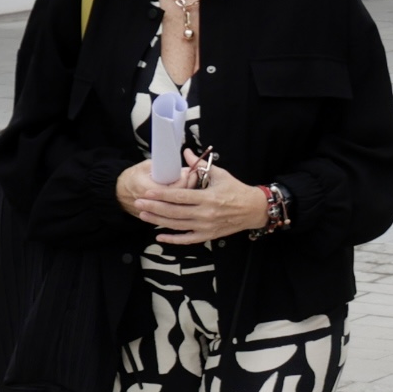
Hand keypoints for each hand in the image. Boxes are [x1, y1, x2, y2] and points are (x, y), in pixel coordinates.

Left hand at [139, 156, 272, 242]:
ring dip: (158, 220)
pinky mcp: (208, 235)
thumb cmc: (236, 190)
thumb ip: (200, 166)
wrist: (254, 209)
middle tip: (138, 202)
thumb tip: (186, 152)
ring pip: (177, 225)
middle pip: (174, 211)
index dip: (162, 194)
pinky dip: (172, 239)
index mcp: (208, 197)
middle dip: (154, 206)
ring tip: (143, 214)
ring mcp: (206, 226)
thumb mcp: (220, 174)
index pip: (180, 196)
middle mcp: (205, 214)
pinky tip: (159, 235)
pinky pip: (187, 239)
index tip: (147, 191)